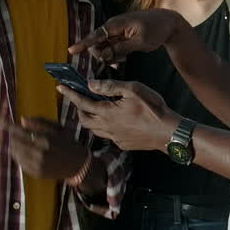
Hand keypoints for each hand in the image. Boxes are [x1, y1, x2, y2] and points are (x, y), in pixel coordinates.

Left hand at [8, 117, 88, 178]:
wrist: (78, 165)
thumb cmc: (68, 143)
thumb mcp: (58, 129)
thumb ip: (40, 123)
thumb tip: (22, 120)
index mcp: (45, 140)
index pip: (21, 132)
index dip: (9, 126)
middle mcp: (40, 153)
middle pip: (15, 143)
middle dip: (11, 136)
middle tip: (12, 132)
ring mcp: (37, 165)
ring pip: (16, 153)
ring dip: (13, 146)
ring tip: (16, 141)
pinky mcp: (35, 173)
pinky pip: (20, 163)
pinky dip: (18, 155)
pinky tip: (22, 151)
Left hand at [56, 80, 179, 151]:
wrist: (169, 133)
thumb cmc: (154, 109)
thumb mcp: (134, 89)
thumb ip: (111, 86)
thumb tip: (91, 84)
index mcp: (108, 113)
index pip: (83, 103)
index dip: (71, 94)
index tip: (60, 87)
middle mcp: (108, 127)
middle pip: (84, 119)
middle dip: (78, 109)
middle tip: (79, 99)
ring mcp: (115, 138)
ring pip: (95, 129)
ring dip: (90, 119)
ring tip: (95, 109)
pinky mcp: (123, 144)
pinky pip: (108, 136)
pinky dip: (105, 127)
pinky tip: (114, 121)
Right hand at [69, 9, 186, 65]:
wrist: (168, 23)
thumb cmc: (156, 29)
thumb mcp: (140, 41)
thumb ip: (121, 48)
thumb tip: (105, 55)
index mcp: (116, 24)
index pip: (96, 35)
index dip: (83, 44)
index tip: (71, 51)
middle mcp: (113, 27)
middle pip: (97, 44)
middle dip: (102, 55)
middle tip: (116, 62)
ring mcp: (117, 32)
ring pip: (104, 48)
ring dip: (109, 57)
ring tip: (121, 61)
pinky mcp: (121, 37)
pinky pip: (111, 49)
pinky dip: (114, 56)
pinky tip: (121, 61)